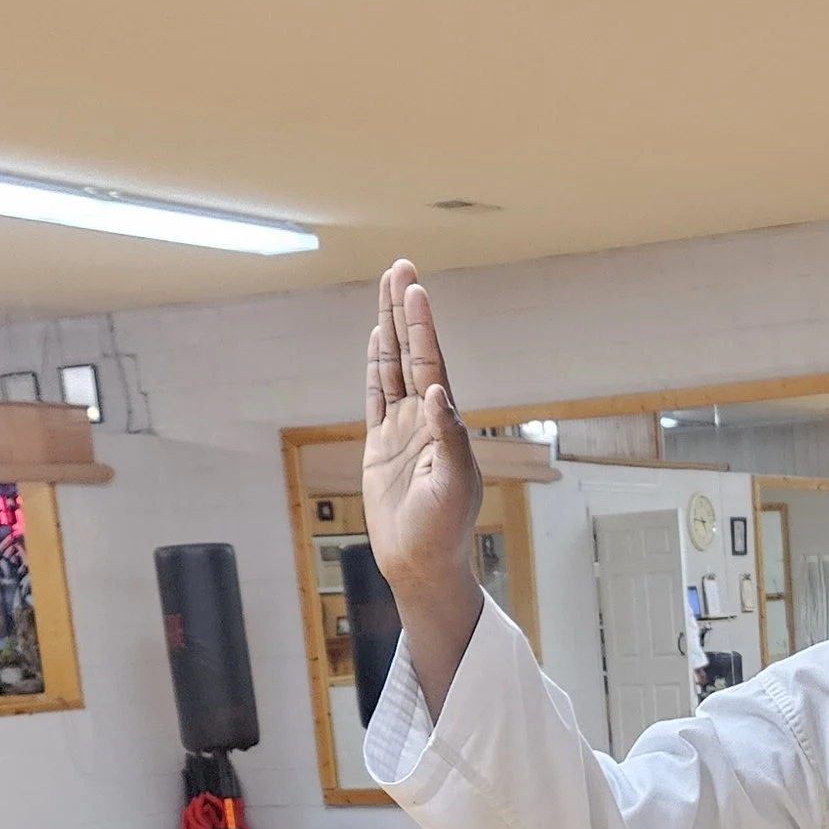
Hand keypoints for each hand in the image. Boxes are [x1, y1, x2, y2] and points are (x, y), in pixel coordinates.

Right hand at [363, 260, 485, 715]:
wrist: (423, 563)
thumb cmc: (445, 528)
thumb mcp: (454, 483)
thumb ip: (448, 436)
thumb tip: (434, 391)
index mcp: (446, 422)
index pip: (432, 363)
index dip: (422, 326)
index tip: (414, 288)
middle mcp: (426, 418)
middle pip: (412, 351)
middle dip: (405, 310)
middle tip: (399, 265)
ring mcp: (403, 429)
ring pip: (392, 366)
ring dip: (390, 328)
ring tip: (387, 288)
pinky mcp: (382, 445)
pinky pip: (376, 396)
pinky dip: (375, 367)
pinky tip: (376, 339)